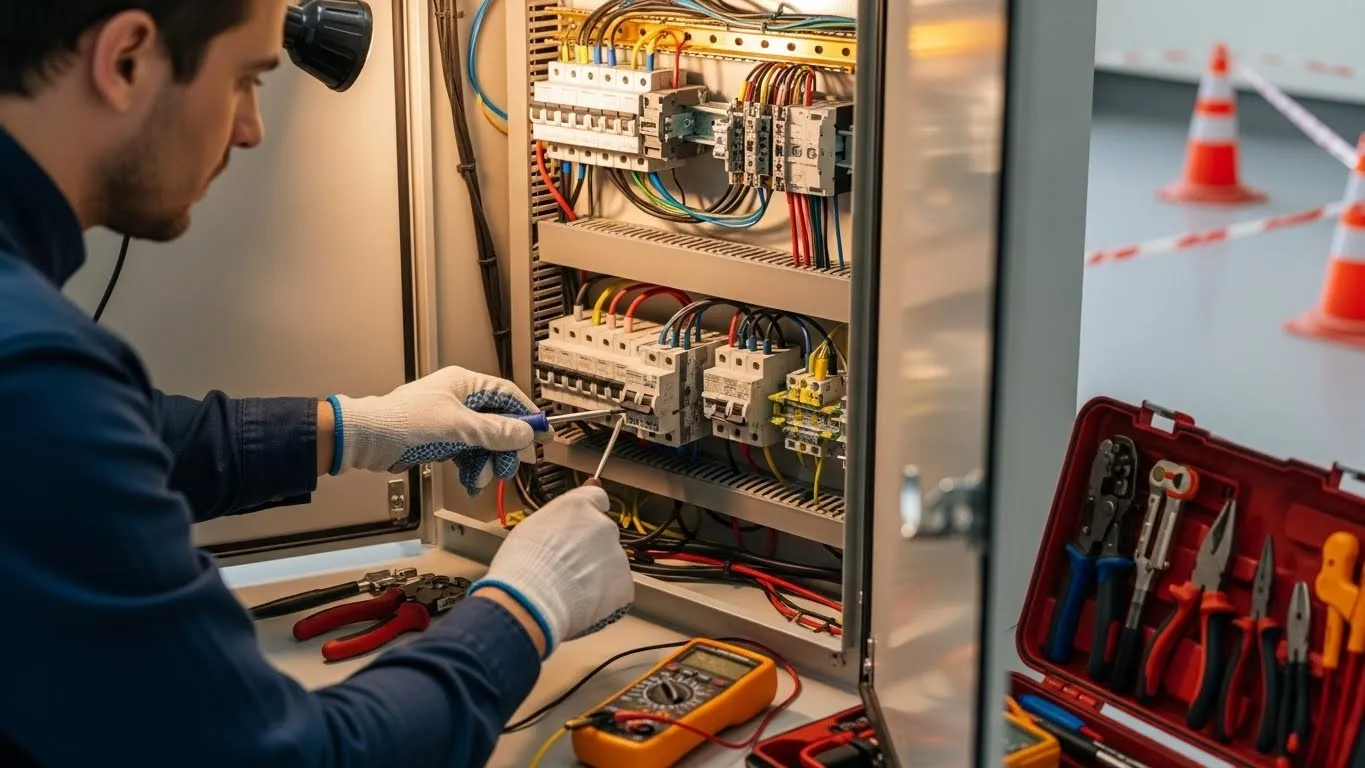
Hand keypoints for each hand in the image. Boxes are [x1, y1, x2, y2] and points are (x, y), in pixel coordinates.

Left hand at [327, 367, 536, 494]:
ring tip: (480, 478)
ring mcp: (450, 420)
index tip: (542, 435)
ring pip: (483, 442)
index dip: (526, 416)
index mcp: (465, 385)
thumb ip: (494, 432)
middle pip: (498, 422)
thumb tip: (524, 434)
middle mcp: (460, 400)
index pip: (508, 396)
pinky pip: (467, 453)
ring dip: (486, 462)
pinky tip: (470, 481)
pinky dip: (471, 468)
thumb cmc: (403, 422)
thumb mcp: (457, 428)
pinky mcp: (440, 439)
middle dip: (504, 448)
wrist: (366, 439)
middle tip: (509, 467)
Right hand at [468, 486, 633, 656]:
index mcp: (579, 506)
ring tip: (567, 591)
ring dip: (595, 576)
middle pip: (603, 536)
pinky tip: (579, 604)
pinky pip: (615, 592)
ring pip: (609, 565)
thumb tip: (558, 527)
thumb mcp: (531, 528)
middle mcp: (603, 526)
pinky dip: (602, 599)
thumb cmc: (523, 563)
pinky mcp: (623, 585)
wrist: (535, 596)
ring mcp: (617, 555)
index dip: (590, 512)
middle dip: (589, 550)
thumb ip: (554, 523)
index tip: (585, 521)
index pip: (596, 497)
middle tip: (565, 568)